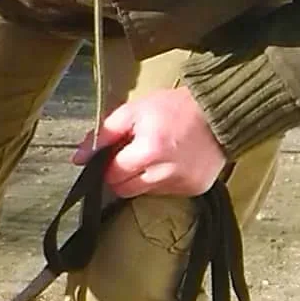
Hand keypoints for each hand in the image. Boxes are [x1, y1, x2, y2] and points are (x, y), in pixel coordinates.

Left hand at [72, 87, 227, 197]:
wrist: (220, 111)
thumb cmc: (176, 108)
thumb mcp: (135, 110)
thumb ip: (103, 134)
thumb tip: (79, 157)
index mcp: (149, 151)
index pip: (111, 174)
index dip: (108, 164)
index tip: (114, 155)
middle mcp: (166, 172)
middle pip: (124, 189)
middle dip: (122, 174)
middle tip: (133, 155)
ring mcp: (182, 183)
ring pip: (144, 192)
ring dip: (143, 178)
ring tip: (155, 155)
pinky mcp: (195, 189)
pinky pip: (167, 193)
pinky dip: (163, 181)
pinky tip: (172, 162)